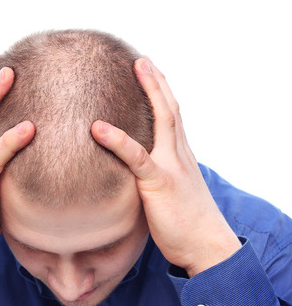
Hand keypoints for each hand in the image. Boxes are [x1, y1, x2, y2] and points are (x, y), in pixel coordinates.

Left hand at [91, 57, 240, 276]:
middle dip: (157, 82)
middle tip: (142, 59)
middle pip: (170, 109)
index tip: (151, 72)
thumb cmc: (186, 221)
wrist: (207, 245)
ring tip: (135, 68)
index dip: (162, 92)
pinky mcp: (159, 183)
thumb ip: (158, 173)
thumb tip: (138, 169)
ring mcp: (171, 166)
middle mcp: (179, 154)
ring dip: (150, 92)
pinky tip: (98, 128)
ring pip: (162, 121)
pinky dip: (118, 140)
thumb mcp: (174, 189)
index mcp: (180, 155)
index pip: (172, 116)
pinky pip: (137, 157)